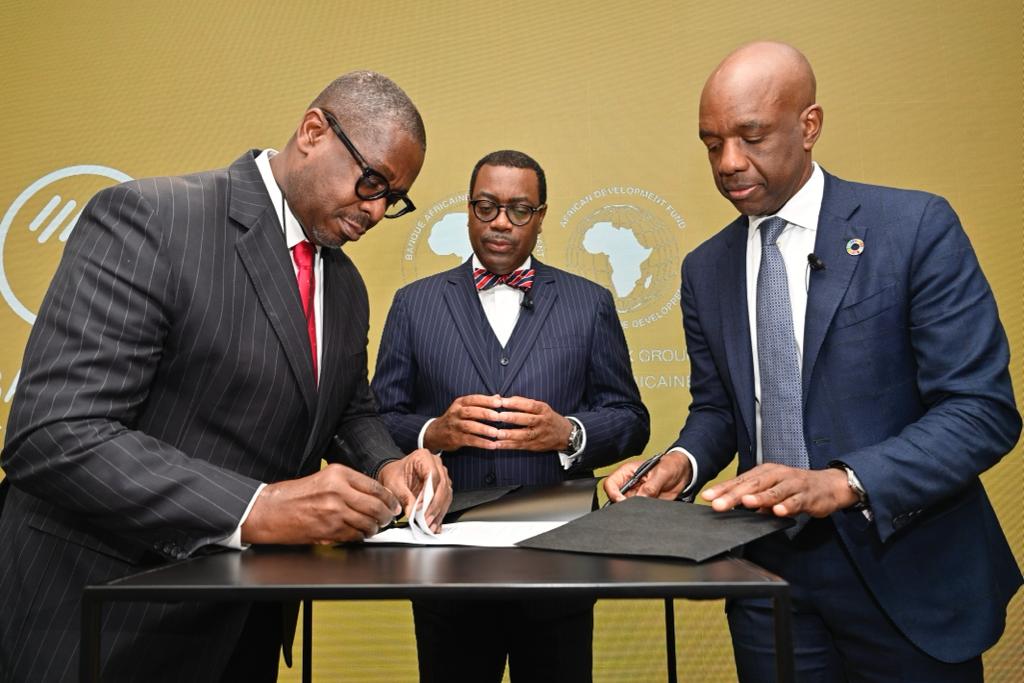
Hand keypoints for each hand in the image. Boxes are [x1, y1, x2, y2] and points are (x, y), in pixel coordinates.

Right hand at [241, 464, 401, 544]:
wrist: (270, 511)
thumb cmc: (294, 495)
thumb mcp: (323, 478)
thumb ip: (348, 484)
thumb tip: (373, 495)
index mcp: (338, 474)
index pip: (375, 487)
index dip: (389, 498)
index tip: (394, 504)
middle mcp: (338, 491)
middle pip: (376, 506)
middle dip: (387, 515)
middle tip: (389, 518)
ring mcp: (334, 512)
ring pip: (368, 523)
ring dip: (375, 528)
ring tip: (374, 527)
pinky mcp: (329, 530)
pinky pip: (354, 536)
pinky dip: (361, 536)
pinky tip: (360, 534)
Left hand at [377, 449, 452, 532]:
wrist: (394, 474)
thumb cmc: (394, 474)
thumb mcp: (394, 484)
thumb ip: (404, 496)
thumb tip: (412, 511)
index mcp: (423, 457)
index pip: (432, 475)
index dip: (428, 494)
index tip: (420, 508)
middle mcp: (436, 464)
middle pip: (442, 486)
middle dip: (435, 506)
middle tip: (426, 520)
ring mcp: (442, 474)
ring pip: (446, 494)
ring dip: (439, 512)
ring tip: (430, 525)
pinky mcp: (443, 486)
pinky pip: (445, 500)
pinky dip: (440, 513)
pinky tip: (435, 523)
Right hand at [423, 394, 503, 451]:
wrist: (436, 433)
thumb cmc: (456, 418)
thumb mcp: (465, 407)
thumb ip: (481, 403)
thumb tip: (499, 397)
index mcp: (459, 403)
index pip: (473, 399)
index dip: (486, 400)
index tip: (499, 402)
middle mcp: (456, 413)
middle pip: (470, 411)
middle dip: (485, 414)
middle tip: (499, 417)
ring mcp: (455, 426)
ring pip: (469, 426)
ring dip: (483, 429)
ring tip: (496, 433)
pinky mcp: (455, 439)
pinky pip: (470, 440)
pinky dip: (481, 443)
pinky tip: (492, 445)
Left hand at [491, 396, 572, 451]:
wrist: (564, 434)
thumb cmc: (547, 417)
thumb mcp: (540, 407)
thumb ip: (522, 402)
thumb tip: (501, 398)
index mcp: (543, 410)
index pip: (530, 405)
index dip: (516, 403)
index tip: (502, 401)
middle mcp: (542, 422)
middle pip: (528, 420)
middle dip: (512, 418)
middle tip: (498, 416)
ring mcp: (539, 435)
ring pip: (524, 435)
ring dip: (509, 434)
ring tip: (496, 433)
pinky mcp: (534, 446)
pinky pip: (520, 445)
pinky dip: (508, 445)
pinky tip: (497, 444)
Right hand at [603, 451, 691, 503]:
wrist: (683, 473)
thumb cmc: (670, 465)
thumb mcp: (661, 473)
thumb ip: (650, 486)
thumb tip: (641, 498)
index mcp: (627, 473)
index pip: (610, 484)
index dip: (613, 494)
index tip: (622, 501)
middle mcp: (629, 485)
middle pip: (616, 498)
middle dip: (623, 505)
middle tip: (636, 507)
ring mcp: (636, 495)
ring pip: (627, 507)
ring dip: (634, 510)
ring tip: (647, 505)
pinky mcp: (645, 504)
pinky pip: (639, 511)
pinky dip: (643, 513)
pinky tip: (650, 511)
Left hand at [700, 463, 857, 517]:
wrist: (829, 485)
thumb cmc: (795, 487)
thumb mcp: (771, 490)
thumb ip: (753, 499)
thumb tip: (732, 507)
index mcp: (764, 472)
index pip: (740, 481)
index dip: (723, 489)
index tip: (707, 497)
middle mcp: (776, 475)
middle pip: (752, 485)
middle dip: (734, 495)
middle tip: (718, 504)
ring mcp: (792, 484)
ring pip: (774, 491)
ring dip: (759, 497)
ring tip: (746, 503)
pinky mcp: (807, 495)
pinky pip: (796, 501)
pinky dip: (787, 506)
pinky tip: (778, 512)